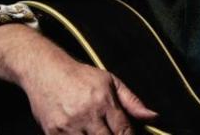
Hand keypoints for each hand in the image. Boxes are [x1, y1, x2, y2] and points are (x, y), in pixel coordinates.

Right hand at [0, 24, 157, 134]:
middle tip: (114, 133)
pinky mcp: (53, 133)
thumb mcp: (111, 82)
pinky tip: (85, 133)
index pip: (123, 131)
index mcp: (104, 101)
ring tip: (99, 131)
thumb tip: (154, 117)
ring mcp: (68, 126)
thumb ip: (133, 102)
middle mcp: (87, 115)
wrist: (45, 71)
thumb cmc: (81, 76)